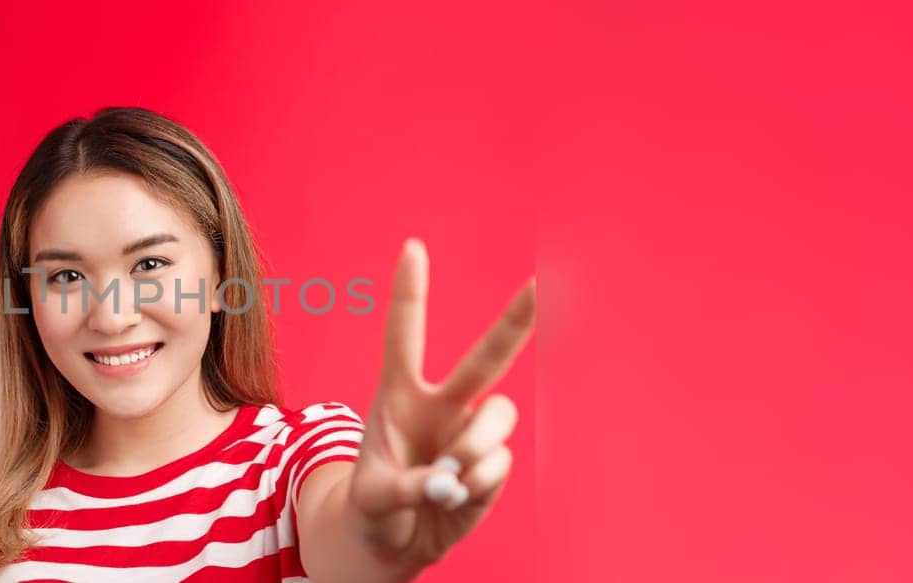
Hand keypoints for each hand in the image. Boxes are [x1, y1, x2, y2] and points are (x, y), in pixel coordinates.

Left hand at [347, 238, 536, 567]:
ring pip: (498, 416)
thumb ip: (407, 486)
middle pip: (487, 356)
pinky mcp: (490, 466)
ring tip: (449, 478)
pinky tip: (455, 499)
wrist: (390, 542)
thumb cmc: (372, 507)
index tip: (412, 247)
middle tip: (541, 283)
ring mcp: (470, 434)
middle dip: (516, 319)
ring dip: (476, 446)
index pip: (403, 336)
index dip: (410, 293)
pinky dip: (476, 484)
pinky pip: (497, 463)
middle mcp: (441, 405)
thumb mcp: (371, 498)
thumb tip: (451, 483)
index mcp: (398, 396)